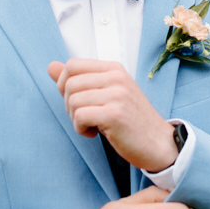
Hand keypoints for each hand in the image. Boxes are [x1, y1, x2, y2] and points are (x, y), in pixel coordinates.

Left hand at [47, 59, 177, 171]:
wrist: (158, 144)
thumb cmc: (131, 121)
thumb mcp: (106, 94)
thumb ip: (79, 80)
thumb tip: (51, 66)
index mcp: (114, 69)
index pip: (72, 65)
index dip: (64, 84)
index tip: (76, 101)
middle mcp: (116, 77)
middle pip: (69, 84)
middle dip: (69, 105)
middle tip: (86, 118)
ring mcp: (117, 95)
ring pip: (72, 101)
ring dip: (76, 119)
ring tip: (93, 126)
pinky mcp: (114, 114)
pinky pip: (79, 116)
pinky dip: (81, 129)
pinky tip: (95, 134)